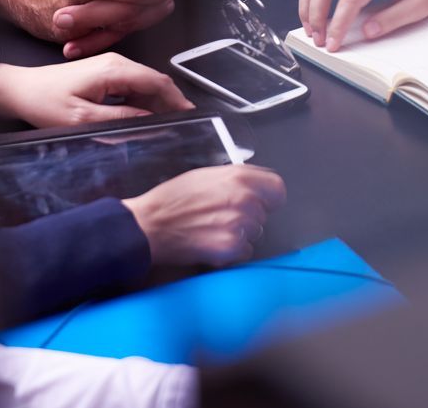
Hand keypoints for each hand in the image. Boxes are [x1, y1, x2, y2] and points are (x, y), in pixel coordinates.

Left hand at [0, 52, 193, 128]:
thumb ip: (120, 120)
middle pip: (155, 82)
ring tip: (164, 126)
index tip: (190, 116)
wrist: (19, 89)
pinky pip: (133, 86)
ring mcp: (110, 66)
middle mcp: (116, 62)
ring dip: (157, 104)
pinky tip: (142, 118)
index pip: (158, 82)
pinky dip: (143, 102)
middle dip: (170, 103)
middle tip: (181, 126)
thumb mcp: (83, 119)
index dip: (177, 101)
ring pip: (145, 85)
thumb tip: (150, 122)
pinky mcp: (104, 74)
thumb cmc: (44, 101)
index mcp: (114, 69)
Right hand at [123, 165, 287, 266]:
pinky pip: (244, 251)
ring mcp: (240, 225)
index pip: (277, 189)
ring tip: (212, 229)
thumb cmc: (174, 198)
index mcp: (239, 177)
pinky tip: (210, 242)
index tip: (260, 202)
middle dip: (249, 216)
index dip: (268, 197)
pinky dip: (231, 251)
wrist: (150, 225)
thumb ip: (235, 179)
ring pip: (255, 233)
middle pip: (265, 213)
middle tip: (222, 216)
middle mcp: (245, 200)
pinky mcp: (232, 248)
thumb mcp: (206, 176)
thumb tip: (256, 185)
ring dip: (240, 234)